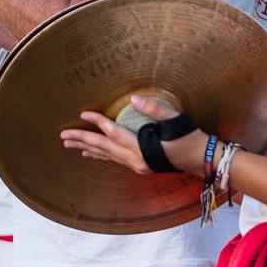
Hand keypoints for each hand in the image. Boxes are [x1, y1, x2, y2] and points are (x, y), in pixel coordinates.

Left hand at [61, 95, 206, 174]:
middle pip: (103, 147)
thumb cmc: (190, 136)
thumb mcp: (175, 119)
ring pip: (106, 156)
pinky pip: (114, 160)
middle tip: (63, 136)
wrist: (202, 159)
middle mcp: (136, 160)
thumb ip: (154, 109)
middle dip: (82, 140)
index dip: (98, 122)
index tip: (83, 114)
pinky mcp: (140, 166)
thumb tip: (133, 99)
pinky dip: (101, 155)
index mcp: (142, 147)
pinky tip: (92, 152)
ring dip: (88, 148)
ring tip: (70, 145)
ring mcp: (137, 165)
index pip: (114, 132)